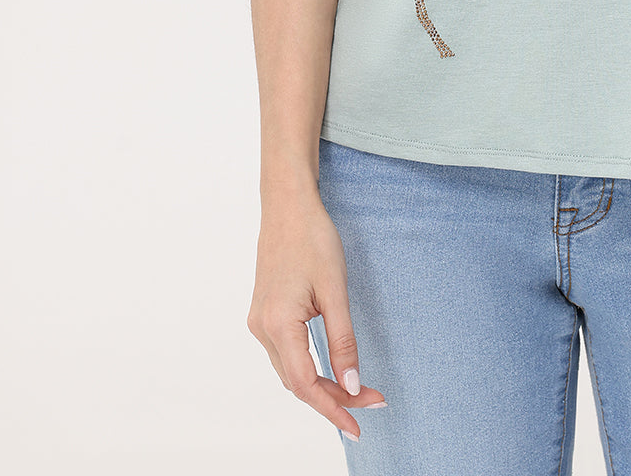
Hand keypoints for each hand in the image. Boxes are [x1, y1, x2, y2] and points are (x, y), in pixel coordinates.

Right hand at [247, 187, 386, 441]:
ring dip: (321, 385)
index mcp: (278, 323)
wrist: (288, 205)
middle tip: (371, 401)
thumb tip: (351, 384)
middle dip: (333, 398)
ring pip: (290, 370)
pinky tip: (329, 370)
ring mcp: (259, 321)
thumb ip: (343, 340)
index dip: (333, 409)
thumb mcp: (335, 290)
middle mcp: (261, 328)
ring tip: (356, 391)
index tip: (359, 424)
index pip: (306, 384)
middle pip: (297, 382)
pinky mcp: (264, 313)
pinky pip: (285, 354)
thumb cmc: (313, 239)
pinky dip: (308, 368)